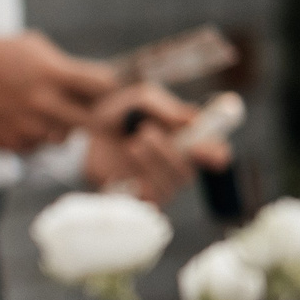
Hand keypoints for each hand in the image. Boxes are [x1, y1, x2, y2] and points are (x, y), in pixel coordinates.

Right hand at [0, 30, 116, 152]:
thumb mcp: (34, 48)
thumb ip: (65, 67)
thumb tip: (91, 83)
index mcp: (54, 74)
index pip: (104, 87)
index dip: (106, 88)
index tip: (99, 88)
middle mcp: (45, 103)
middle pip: (91, 121)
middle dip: (88, 114)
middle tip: (79, 107)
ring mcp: (29, 126)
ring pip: (63, 137)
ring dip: (58, 126)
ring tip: (39, 110)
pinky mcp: (12, 144)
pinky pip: (37, 146)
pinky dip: (33, 137)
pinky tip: (18, 119)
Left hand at [82, 84, 231, 204]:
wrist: (82, 132)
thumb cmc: (116, 113)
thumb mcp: (141, 99)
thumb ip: (165, 107)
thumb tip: (191, 121)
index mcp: (185, 140)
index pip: (214, 153)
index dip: (217, 154)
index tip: (214, 153)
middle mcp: (175, 165)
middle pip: (188, 173)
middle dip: (169, 153)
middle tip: (145, 133)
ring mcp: (158, 184)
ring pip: (170, 187)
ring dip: (152, 163)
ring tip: (131, 144)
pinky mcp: (138, 198)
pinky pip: (150, 200)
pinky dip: (137, 181)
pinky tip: (122, 167)